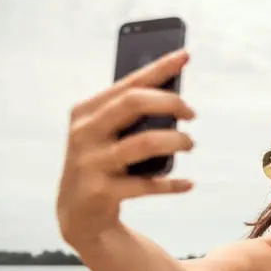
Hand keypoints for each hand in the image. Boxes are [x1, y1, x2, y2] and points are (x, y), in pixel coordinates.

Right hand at [56, 49, 196, 246]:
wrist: (78, 215)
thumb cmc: (103, 164)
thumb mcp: (109, 135)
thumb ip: (131, 115)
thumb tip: (174, 98)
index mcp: (86, 111)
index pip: (128, 82)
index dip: (159, 68)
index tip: (185, 55)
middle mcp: (84, 132)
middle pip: (133, 103)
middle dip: (170, 103)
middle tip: (192, 114)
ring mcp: (90, 162)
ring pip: (145, 143)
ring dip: (176, 142)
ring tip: (190, 144)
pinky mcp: (100, 192)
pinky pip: (146, 185)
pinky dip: (172, 184)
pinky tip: (188, 183)